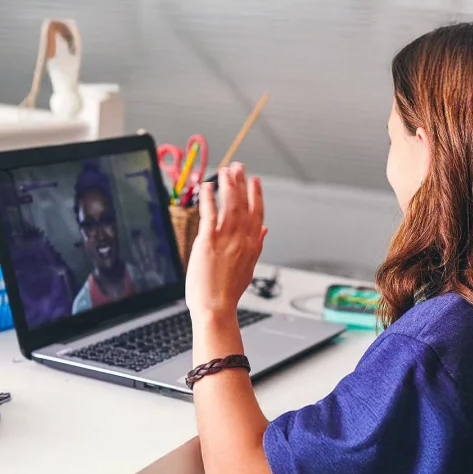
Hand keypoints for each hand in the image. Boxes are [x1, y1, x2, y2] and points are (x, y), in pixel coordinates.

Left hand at [185, 163, 267, 319]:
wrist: (216, 307)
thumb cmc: (228, 292)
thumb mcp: (249, 267)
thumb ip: (257, 245)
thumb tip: (264, 230)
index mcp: (253, 245)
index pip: (258, 213)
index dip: (257, 194)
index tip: (255, 180)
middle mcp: (242, 239)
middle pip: (244, 204)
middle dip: (241, 182)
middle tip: (238, 165)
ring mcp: (226, 239)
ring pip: (229, 204)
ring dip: (228, 184)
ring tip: (225, 170)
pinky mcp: (208, 241)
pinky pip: (209, 213)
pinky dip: (209, 198)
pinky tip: (207, 186)